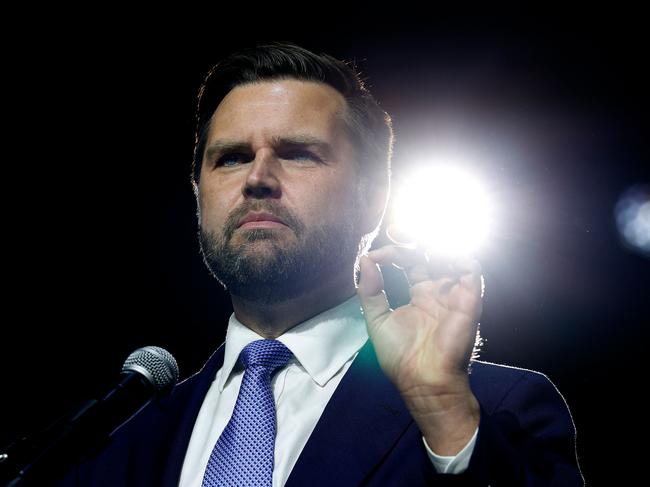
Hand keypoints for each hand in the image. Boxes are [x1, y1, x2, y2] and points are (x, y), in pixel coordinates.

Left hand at [356, 244, 482, 454]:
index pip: (410, 262)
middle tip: (398, 230)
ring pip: (453, 256)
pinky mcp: (468, 300)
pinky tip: (436, 254)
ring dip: (435, 242)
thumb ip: (370, 291)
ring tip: (415, 240)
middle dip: (416, 238)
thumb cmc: (401, 357)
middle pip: (433, 254)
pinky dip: (457, 255)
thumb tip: (364, 261)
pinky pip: (471, 269)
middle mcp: (438, 291)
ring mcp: (454, 294)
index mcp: (419, 296)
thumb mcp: (377, 320)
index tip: (375, 255)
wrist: (423, 382)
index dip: (393, 252)